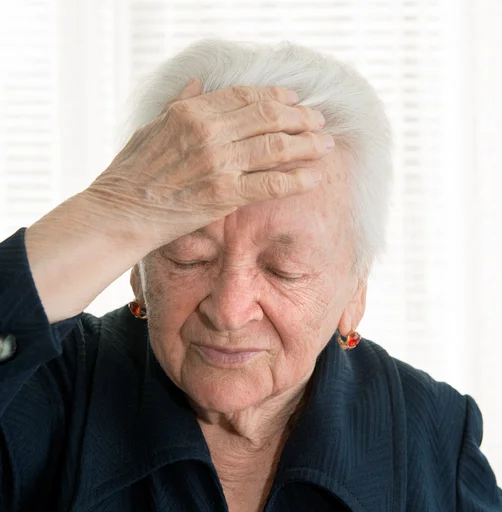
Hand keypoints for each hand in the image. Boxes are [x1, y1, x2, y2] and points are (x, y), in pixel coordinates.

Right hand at [86, 79, 333, 250]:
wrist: (120, 213)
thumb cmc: (131, 173)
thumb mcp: (151, 127)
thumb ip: (179, 103)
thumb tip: (196, 82)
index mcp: (191, 111)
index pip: (245, 96)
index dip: (275, 96)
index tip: (294, 101)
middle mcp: (208, 132)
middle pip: (268, 117)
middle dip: (300, 118)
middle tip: (319, 121)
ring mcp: (218, 163)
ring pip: (275, 146)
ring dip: (306, 144)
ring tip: (325, 144)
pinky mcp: (224, 194)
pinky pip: (270, 183)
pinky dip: (296, 179)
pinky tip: (313, 176)